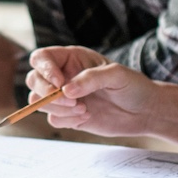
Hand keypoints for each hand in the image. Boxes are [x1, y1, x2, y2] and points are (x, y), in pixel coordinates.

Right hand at [25, 46, 165, 139]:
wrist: (144, 111)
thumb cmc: (133, 86)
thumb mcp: (117, 75)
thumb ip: (91, 78)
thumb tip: (66, 90)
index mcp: (72, 58)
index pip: (42, 58)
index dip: (44, 69)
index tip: (59, 83)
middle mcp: (64, 76)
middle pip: (34, 80)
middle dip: (46, 92)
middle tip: (71, 101)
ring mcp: (65, 97)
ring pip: (38, 101)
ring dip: (57, 107)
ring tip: (83, 109)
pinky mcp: (69, 116)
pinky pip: (53, 118)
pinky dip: (66, 120)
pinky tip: (86, 117)